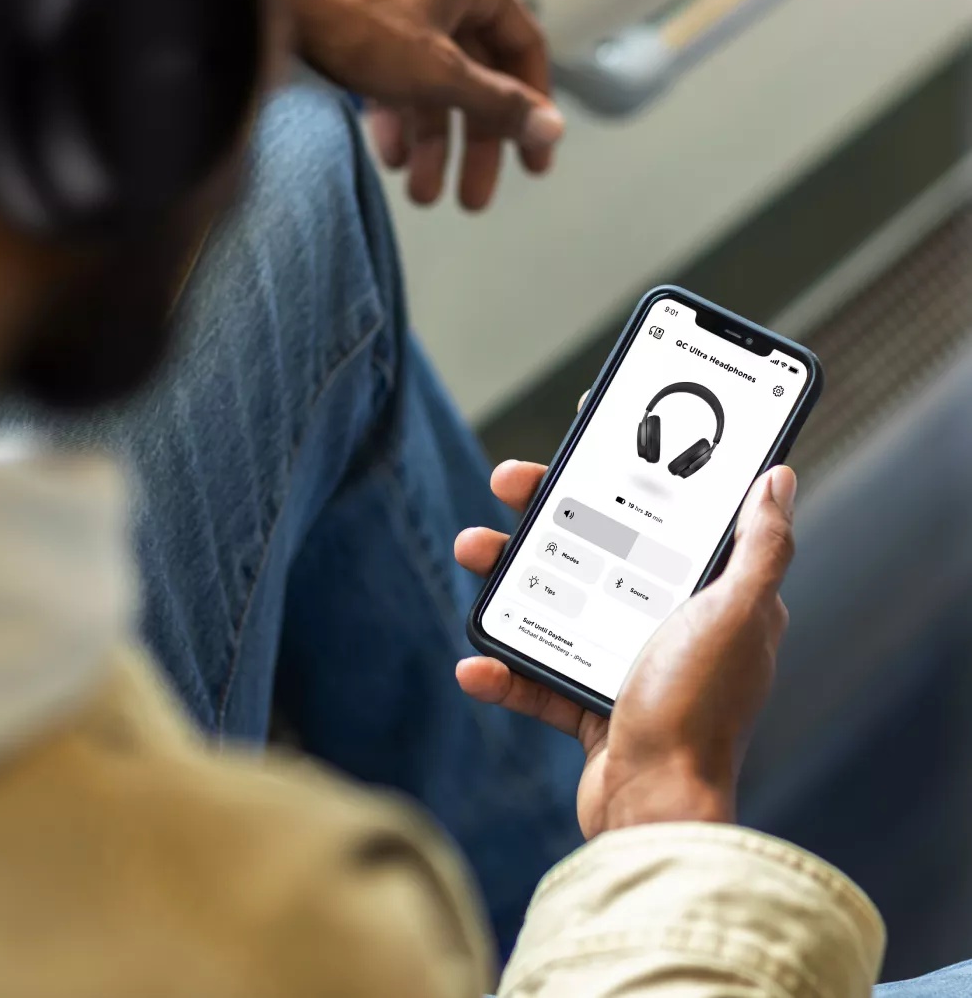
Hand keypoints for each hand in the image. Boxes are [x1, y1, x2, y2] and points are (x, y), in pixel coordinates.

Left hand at [273, 0, 564, 210]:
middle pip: (477, 77)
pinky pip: (398, 78)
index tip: (534, 160)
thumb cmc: (346, 17)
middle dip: (473, 145)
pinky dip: (398, 118)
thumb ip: (497, 104)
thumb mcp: (437, 73)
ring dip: (431, 144)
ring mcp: (402, 4)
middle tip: (474, 196)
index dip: (532, 110)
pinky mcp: (365, 25)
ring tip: (421, 192)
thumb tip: (549, 128)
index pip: (523, 51)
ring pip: (434, 84)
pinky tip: (389, 157)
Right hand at [455, 460, 796, 839]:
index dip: (625, 472)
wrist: (654, 813)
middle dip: (547, 512)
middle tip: (509, 483)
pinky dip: (505, 670)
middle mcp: (668, 624)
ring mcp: (624, 663)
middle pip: (598, 548)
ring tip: (473, 551)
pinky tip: (476, 664)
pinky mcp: (589, 704)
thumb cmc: (698, 712)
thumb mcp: (735, 615)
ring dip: (509, 577)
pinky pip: (538, 674)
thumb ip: (760, 548)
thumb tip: (779, 479)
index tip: (587, 438)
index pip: (664, 515)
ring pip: (557, 601)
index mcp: (708, 596)